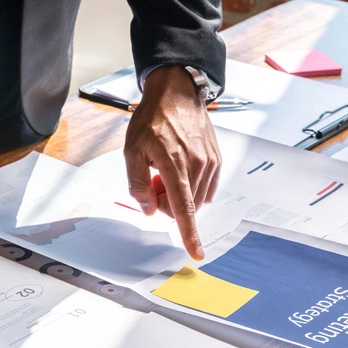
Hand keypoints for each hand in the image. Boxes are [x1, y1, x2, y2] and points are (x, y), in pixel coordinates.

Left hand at [124, 65, 221, 259]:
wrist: (176, 94)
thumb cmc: (152, 119)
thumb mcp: (131, 151)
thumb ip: (137, 185)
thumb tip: (150, 209)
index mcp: (174, 165)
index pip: (183, 208)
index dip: (189, 234)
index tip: (196, 253)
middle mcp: (197, 165)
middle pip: (184, 207)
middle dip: (167, 201)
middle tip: (154, 179)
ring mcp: (210, 163)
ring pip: (194, 199)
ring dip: (179, 193)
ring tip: (166, 169)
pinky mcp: (216, 160)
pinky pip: (204, 188)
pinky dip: (190, 186)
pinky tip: (180, 168)